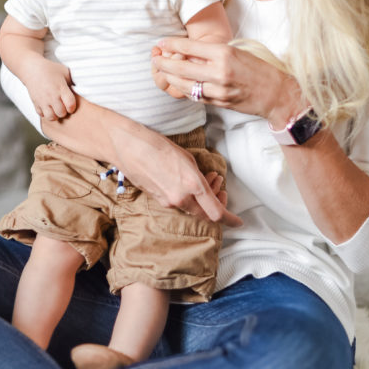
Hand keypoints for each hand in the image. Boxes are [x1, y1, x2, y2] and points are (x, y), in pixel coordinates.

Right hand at [23, 58, 77, 120]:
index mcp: (61, 88)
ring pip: (51, 117)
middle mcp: (52, 95)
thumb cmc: (51, 70)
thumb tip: (86, 88)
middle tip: (64, 106)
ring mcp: (42, 100)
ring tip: (56, 108)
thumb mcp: (65, 72)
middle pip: (61, 113)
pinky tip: (48, 107)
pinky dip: (46, 113)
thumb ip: (74, 81)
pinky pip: (41, 115)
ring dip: (55, 115)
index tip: (71, 103)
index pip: (70, 105)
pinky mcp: (35, 103)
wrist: (32, 68)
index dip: (72, 107)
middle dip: (65, 112)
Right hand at [118, 131, 240, 226]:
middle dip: (217, 202)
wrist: (129, 147)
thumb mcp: (187, 159)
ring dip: (203, 198)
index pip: (216, 212)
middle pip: (206, 213)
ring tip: (209, 178)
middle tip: (221, 186)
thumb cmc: (159, 146)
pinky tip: (188, 182)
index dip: (230, 219)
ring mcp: (168, 201)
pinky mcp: (157, 200)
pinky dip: (189, 196)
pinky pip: (179, 203)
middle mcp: (181, 198)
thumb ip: (199, 178)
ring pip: (192, 208)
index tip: (238, 222)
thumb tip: (206, 187)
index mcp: (192, 185)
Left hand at [151, 38, 296, 120]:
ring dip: (171, 78)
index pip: (190, 47)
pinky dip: (185, 89)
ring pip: (185, 84)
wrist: (276, 93)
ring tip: (163, 72)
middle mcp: (220, 71)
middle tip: (154, 59)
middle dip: (164, 63)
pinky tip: (180, 84)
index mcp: (225, 53)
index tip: (161, 43)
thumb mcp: (237, 51)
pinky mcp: (219, 102)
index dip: (171, 44)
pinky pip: (195, 96)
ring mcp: (219, 90)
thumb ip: (213, 52)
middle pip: (181, 67)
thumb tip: (187, 50)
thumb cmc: (259, 68)